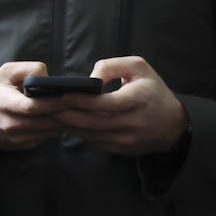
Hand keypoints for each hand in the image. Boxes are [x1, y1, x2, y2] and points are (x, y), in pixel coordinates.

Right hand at [0, 61, 67, 149]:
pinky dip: (54, 129)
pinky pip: (44, 137)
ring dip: (63, 122)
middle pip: (45, 121)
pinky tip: (59, 119)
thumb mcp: (5, 72)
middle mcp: (9, 124)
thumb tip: (50, 78)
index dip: (54, 102)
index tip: (71, 95)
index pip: (33, 106)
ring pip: (48, 131)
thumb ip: (29, 69)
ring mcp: (15, 137)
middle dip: (66, 113)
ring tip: (74, 112)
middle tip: (81, 104)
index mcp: (4, 103)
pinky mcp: (20, 145)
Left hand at [54, 57, 188, 154]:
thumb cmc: (152, 90)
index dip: (82, 101)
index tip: (61, 95)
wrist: (172, 124)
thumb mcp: (139, 68)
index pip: (105, 104)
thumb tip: (89, 79)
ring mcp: (126, 139)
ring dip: (66, 125)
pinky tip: (61, 123)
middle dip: (65, 114)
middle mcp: (133, 123)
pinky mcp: (119, 149)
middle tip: (43, 107)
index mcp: (139, 100)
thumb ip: (112, 66)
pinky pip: (92, 140)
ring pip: (89, 134)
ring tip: (47, 115)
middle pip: (92, 121)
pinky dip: (76, 132)